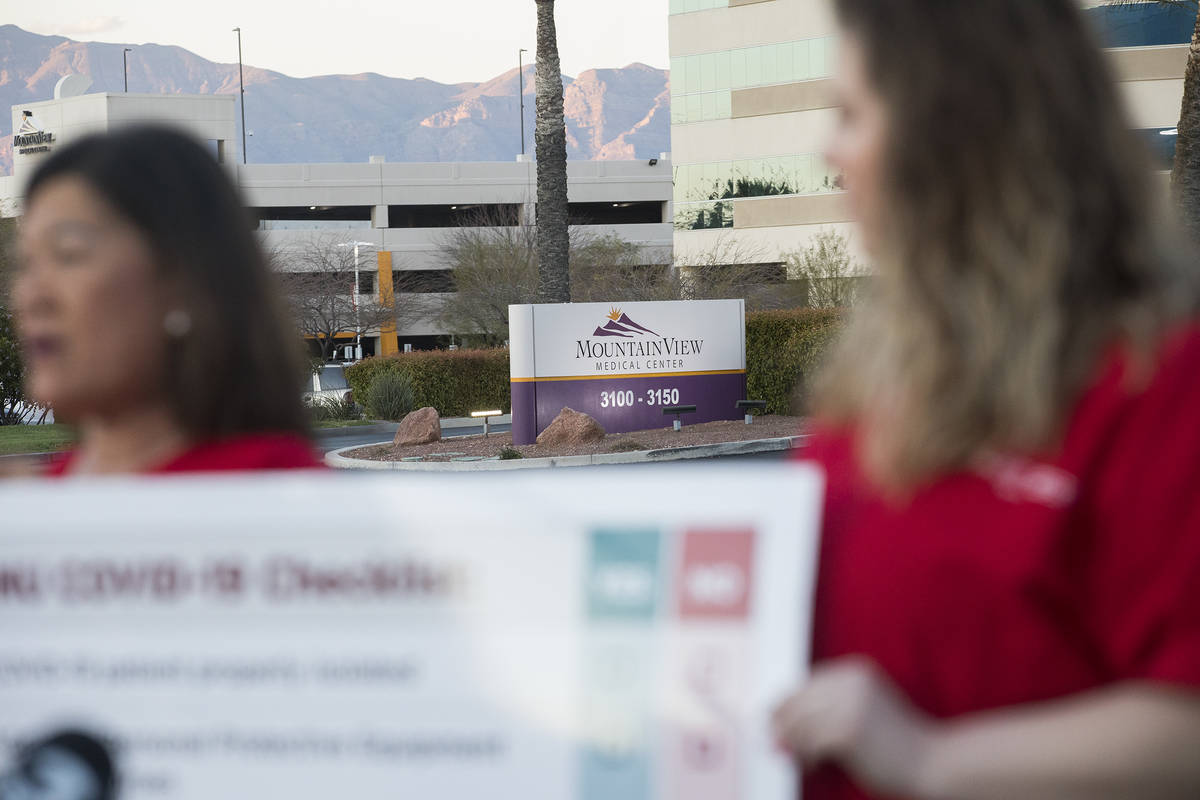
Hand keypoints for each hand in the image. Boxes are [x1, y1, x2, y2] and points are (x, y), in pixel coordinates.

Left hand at [771, 657, 937, 797]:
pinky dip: (806, 757)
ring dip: (794, 745)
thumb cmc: (896, 743)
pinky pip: (810, 744)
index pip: (805, 684)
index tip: (776, 725)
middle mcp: (849, 681)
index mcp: (853, 670)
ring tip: (801, 759)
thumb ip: (825, 712)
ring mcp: (849, 704)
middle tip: (779, 747)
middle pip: (797, 701)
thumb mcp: (862, 711)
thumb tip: (778, 729)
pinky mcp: (847, 731)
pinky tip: (814, 766)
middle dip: (784, 726)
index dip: (787, 707)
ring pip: (799, 724)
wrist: (933, 761)